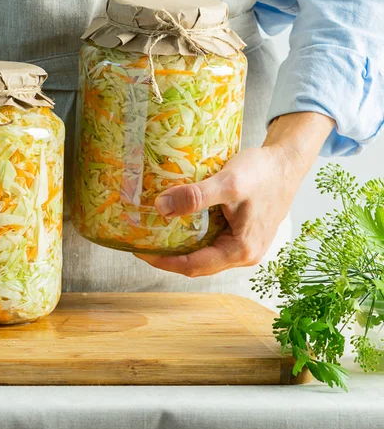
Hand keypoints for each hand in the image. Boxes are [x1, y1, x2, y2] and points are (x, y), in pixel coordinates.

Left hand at [135, 112, 334, 277]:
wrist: (288, 162)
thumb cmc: (264, 173)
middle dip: (167, 255)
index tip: (139, 250)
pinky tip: (176, 220)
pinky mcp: (241, 232)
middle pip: (196, 263)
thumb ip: (196, 197)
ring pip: (203, 252)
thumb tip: (160, 208)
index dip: (163, 260)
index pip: (193, 266)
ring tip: (153, 232)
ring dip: (178, 245)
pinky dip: (191, 233)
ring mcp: (243, 244)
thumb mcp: (228, 183)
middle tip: (141, 241)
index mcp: (241, 250)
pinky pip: (211, 239)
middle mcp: (243, 254)